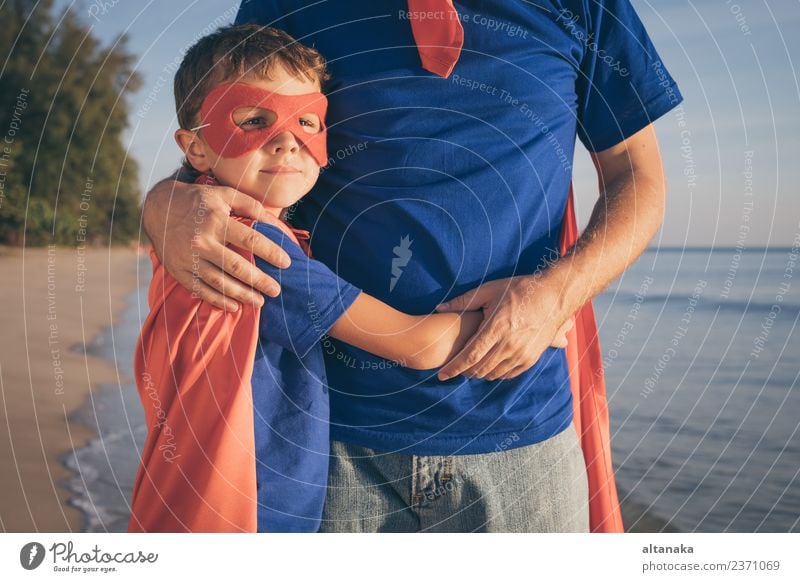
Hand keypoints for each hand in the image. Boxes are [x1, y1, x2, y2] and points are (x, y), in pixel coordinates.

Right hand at [143, 179, 291, 310]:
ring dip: (242, 294)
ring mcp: (189, 258)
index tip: (286, 263)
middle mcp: (202, 241)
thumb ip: (250, 206)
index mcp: (216, 220)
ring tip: (260, 301)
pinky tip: (234, 306)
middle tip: (276, 290)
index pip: (250, 240)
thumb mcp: (223, 194)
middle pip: (237, 267)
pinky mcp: (179, 270)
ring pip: (220, 282)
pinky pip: (201, 289)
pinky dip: (218, 300)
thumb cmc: (198, 201)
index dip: (271, 253)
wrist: (158, 208)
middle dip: (260, 281)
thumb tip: (275, 223)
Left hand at [434, 275, 572, 380]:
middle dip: (463, 372)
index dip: (453, 368)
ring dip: (477, 374)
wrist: (555, 296)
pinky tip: (488, 366)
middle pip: (479, 369)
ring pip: (492, 374)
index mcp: (497, 326)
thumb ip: (463, 301)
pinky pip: (507, 374)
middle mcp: (510, 344)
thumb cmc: (520, 290)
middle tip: (453, 368)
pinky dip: (494, 374)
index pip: (470, 356)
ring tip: (469, 367)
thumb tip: (439, 308)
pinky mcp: (531, 359)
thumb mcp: (490, 290)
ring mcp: (522, 353)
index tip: (441, 374)